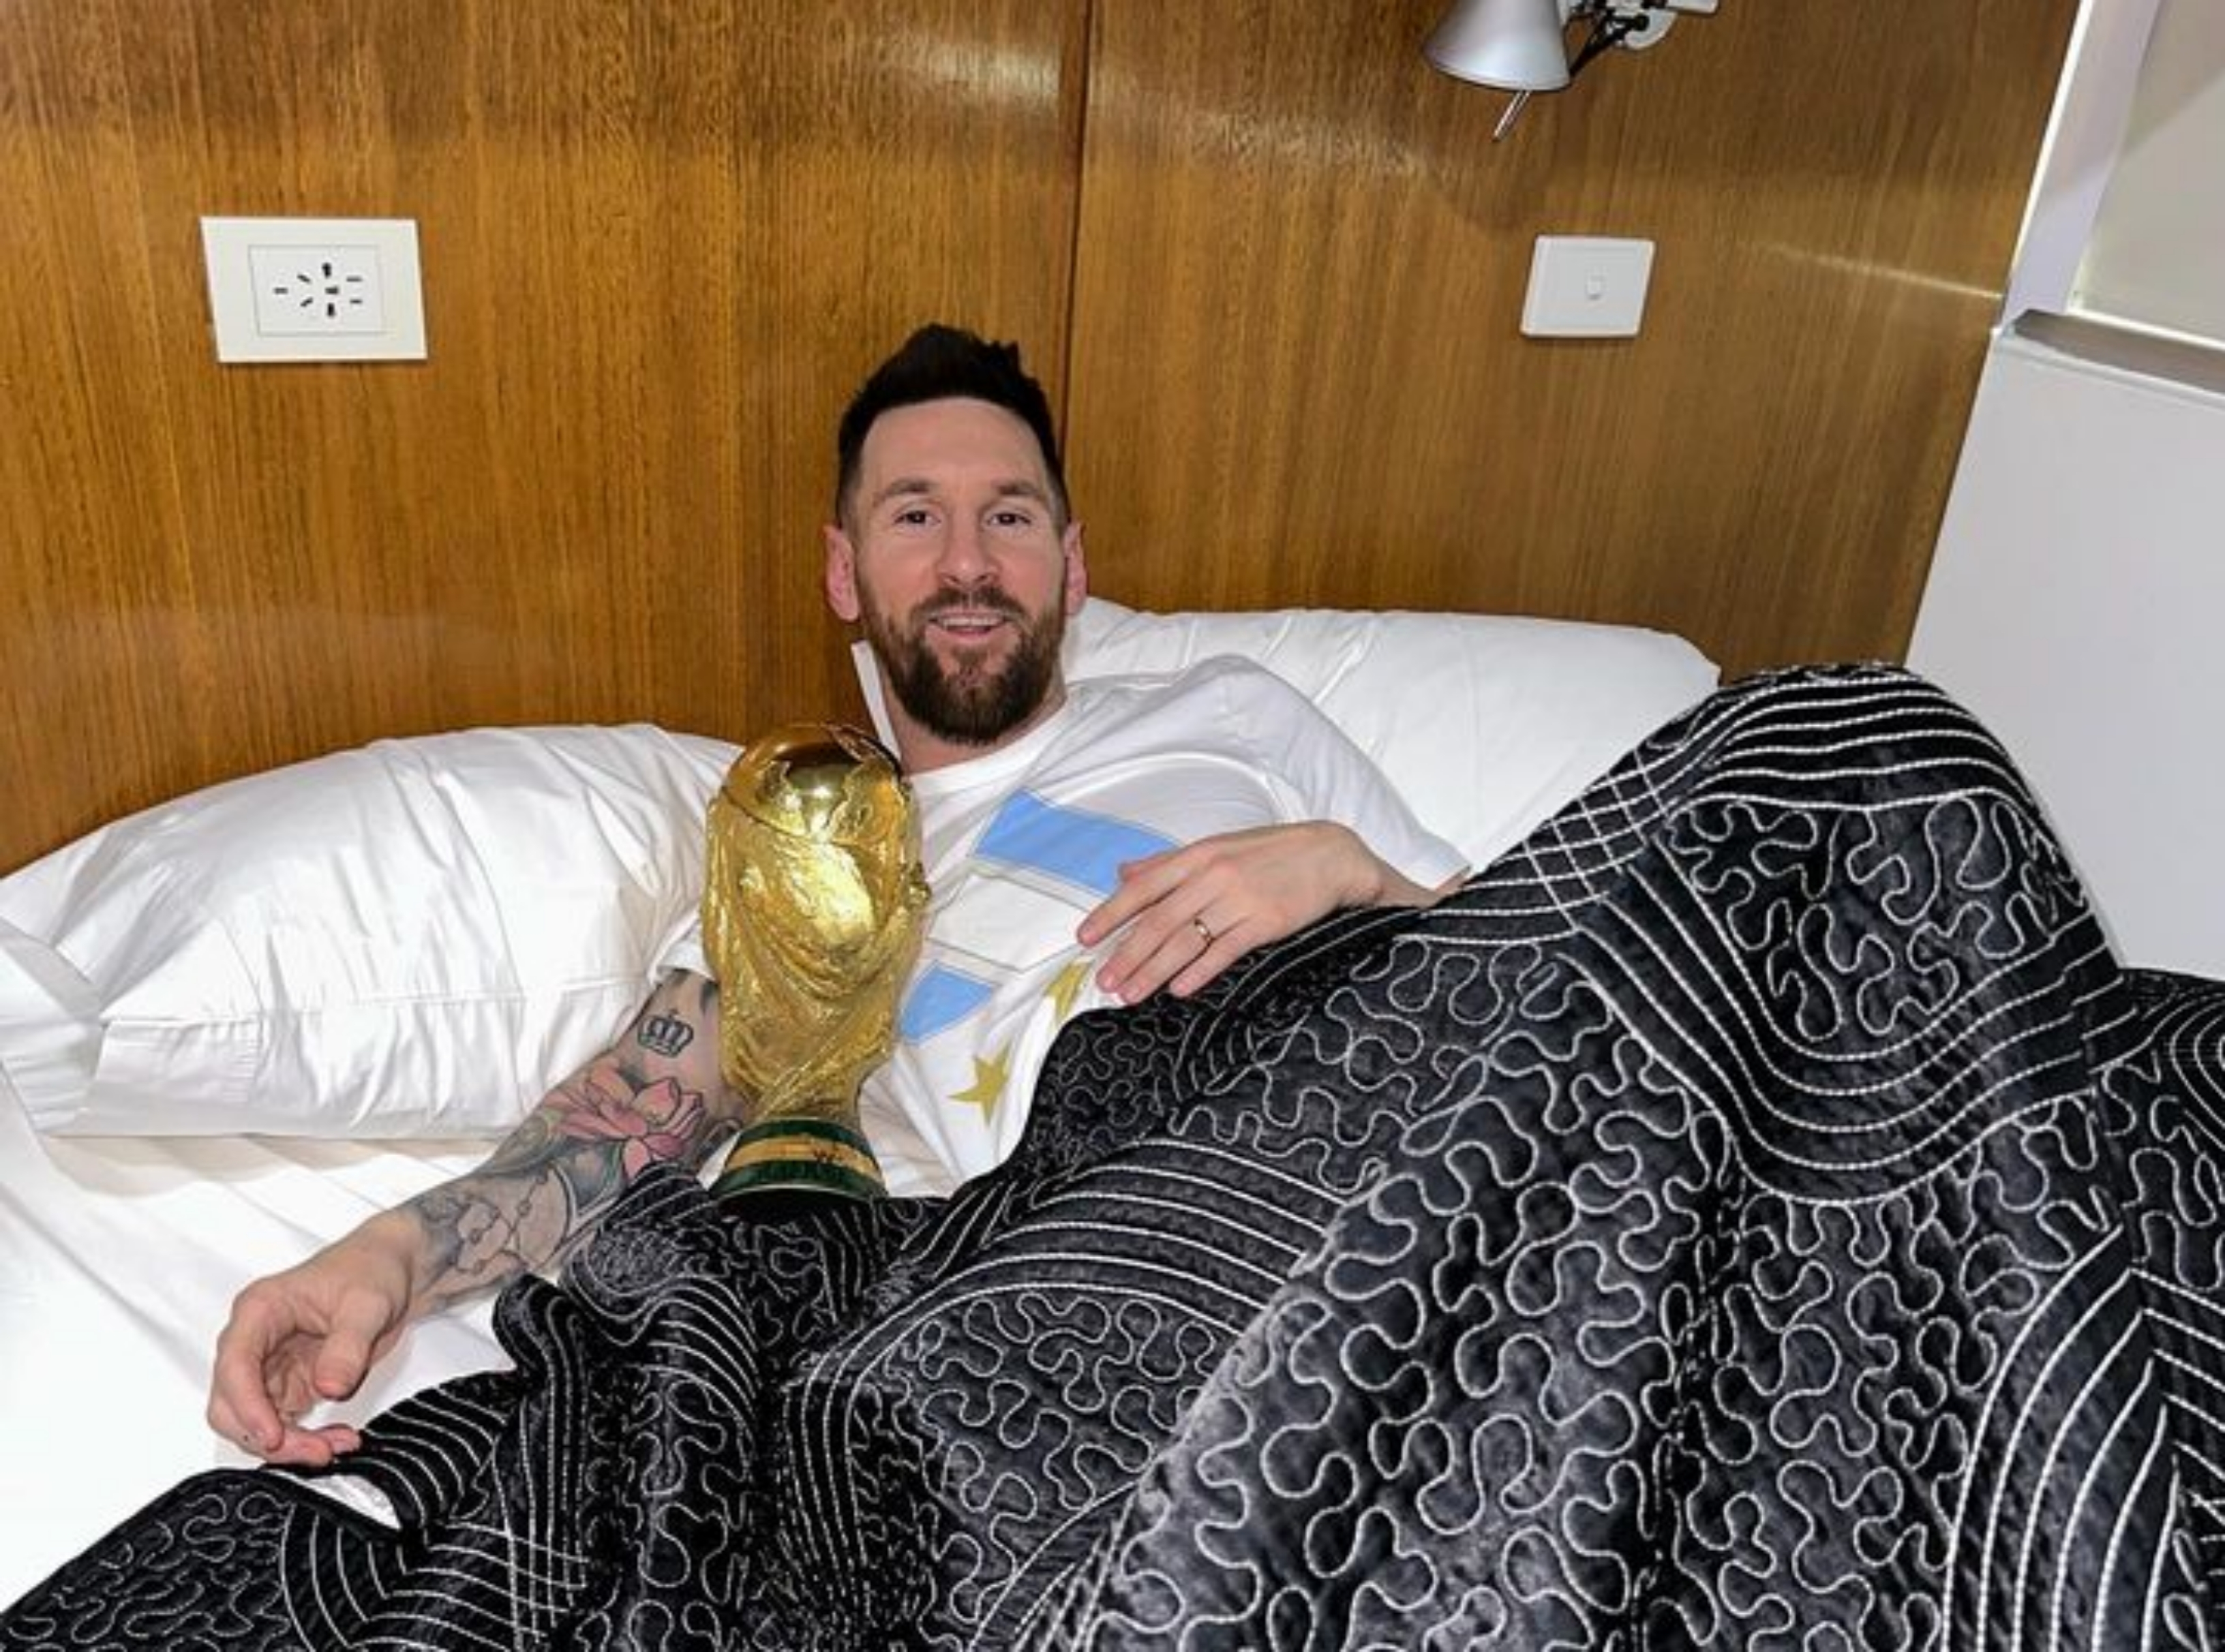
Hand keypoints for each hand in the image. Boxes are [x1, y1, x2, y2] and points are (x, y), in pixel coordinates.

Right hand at [206, 1213, 421, 1466]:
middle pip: (232, 1404)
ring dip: (288, 1444)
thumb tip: (330, 1388)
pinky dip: (304, 1440)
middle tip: (314, 1450)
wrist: (395, 1269)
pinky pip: (282, 1424)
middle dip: (266, 1435)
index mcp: (260, 1310)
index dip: (247, 1407)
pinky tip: (337, 1439)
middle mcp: (255, 1340)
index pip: (234, 1367)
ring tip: (335, 1445)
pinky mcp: (290, 1384)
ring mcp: (269, 1366)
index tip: (274, 1436)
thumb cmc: (373, 1270)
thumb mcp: (368, 1303)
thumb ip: (347, 1347)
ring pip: (254, 1421)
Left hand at [1078, 822, 1398, 1004]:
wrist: (1332, 856)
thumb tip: (1124, 872)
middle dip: (1127, 954)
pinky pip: (1225, 950)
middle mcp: (1213, 875)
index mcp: (1197, 855)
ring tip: (1130, 993)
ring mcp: (1240, 899)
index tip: (1085, 937)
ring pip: (1186, 940)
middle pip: (1159, 920)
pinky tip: (1179, 989)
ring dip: (1153, 970)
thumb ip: (1168, 863)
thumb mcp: (1217, 848)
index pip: (1142, 887)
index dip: (1111, 914)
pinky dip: (1200, 971)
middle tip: (1104, 981)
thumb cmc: (1272, 854)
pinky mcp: (1266, 922)